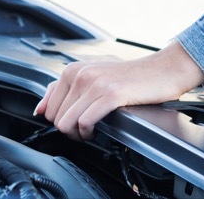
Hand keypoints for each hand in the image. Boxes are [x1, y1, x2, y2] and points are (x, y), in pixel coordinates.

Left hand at [33, 40, 203, 139]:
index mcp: (73, 69)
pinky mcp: (110, 94)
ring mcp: (95, 83)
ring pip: (66, 123)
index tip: (76, 122)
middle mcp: (80, 73)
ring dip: (79, 134)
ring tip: (92, 129)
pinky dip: (89, 132)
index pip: (48, 108)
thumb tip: (40, 108)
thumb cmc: (131, 76)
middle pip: (56, 118)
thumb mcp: (93, 76)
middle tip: (87, 128)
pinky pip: (85, 121)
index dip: (61, 121)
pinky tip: (100, 128)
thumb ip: (63, 90)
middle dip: (69, 130)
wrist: (163, 70)